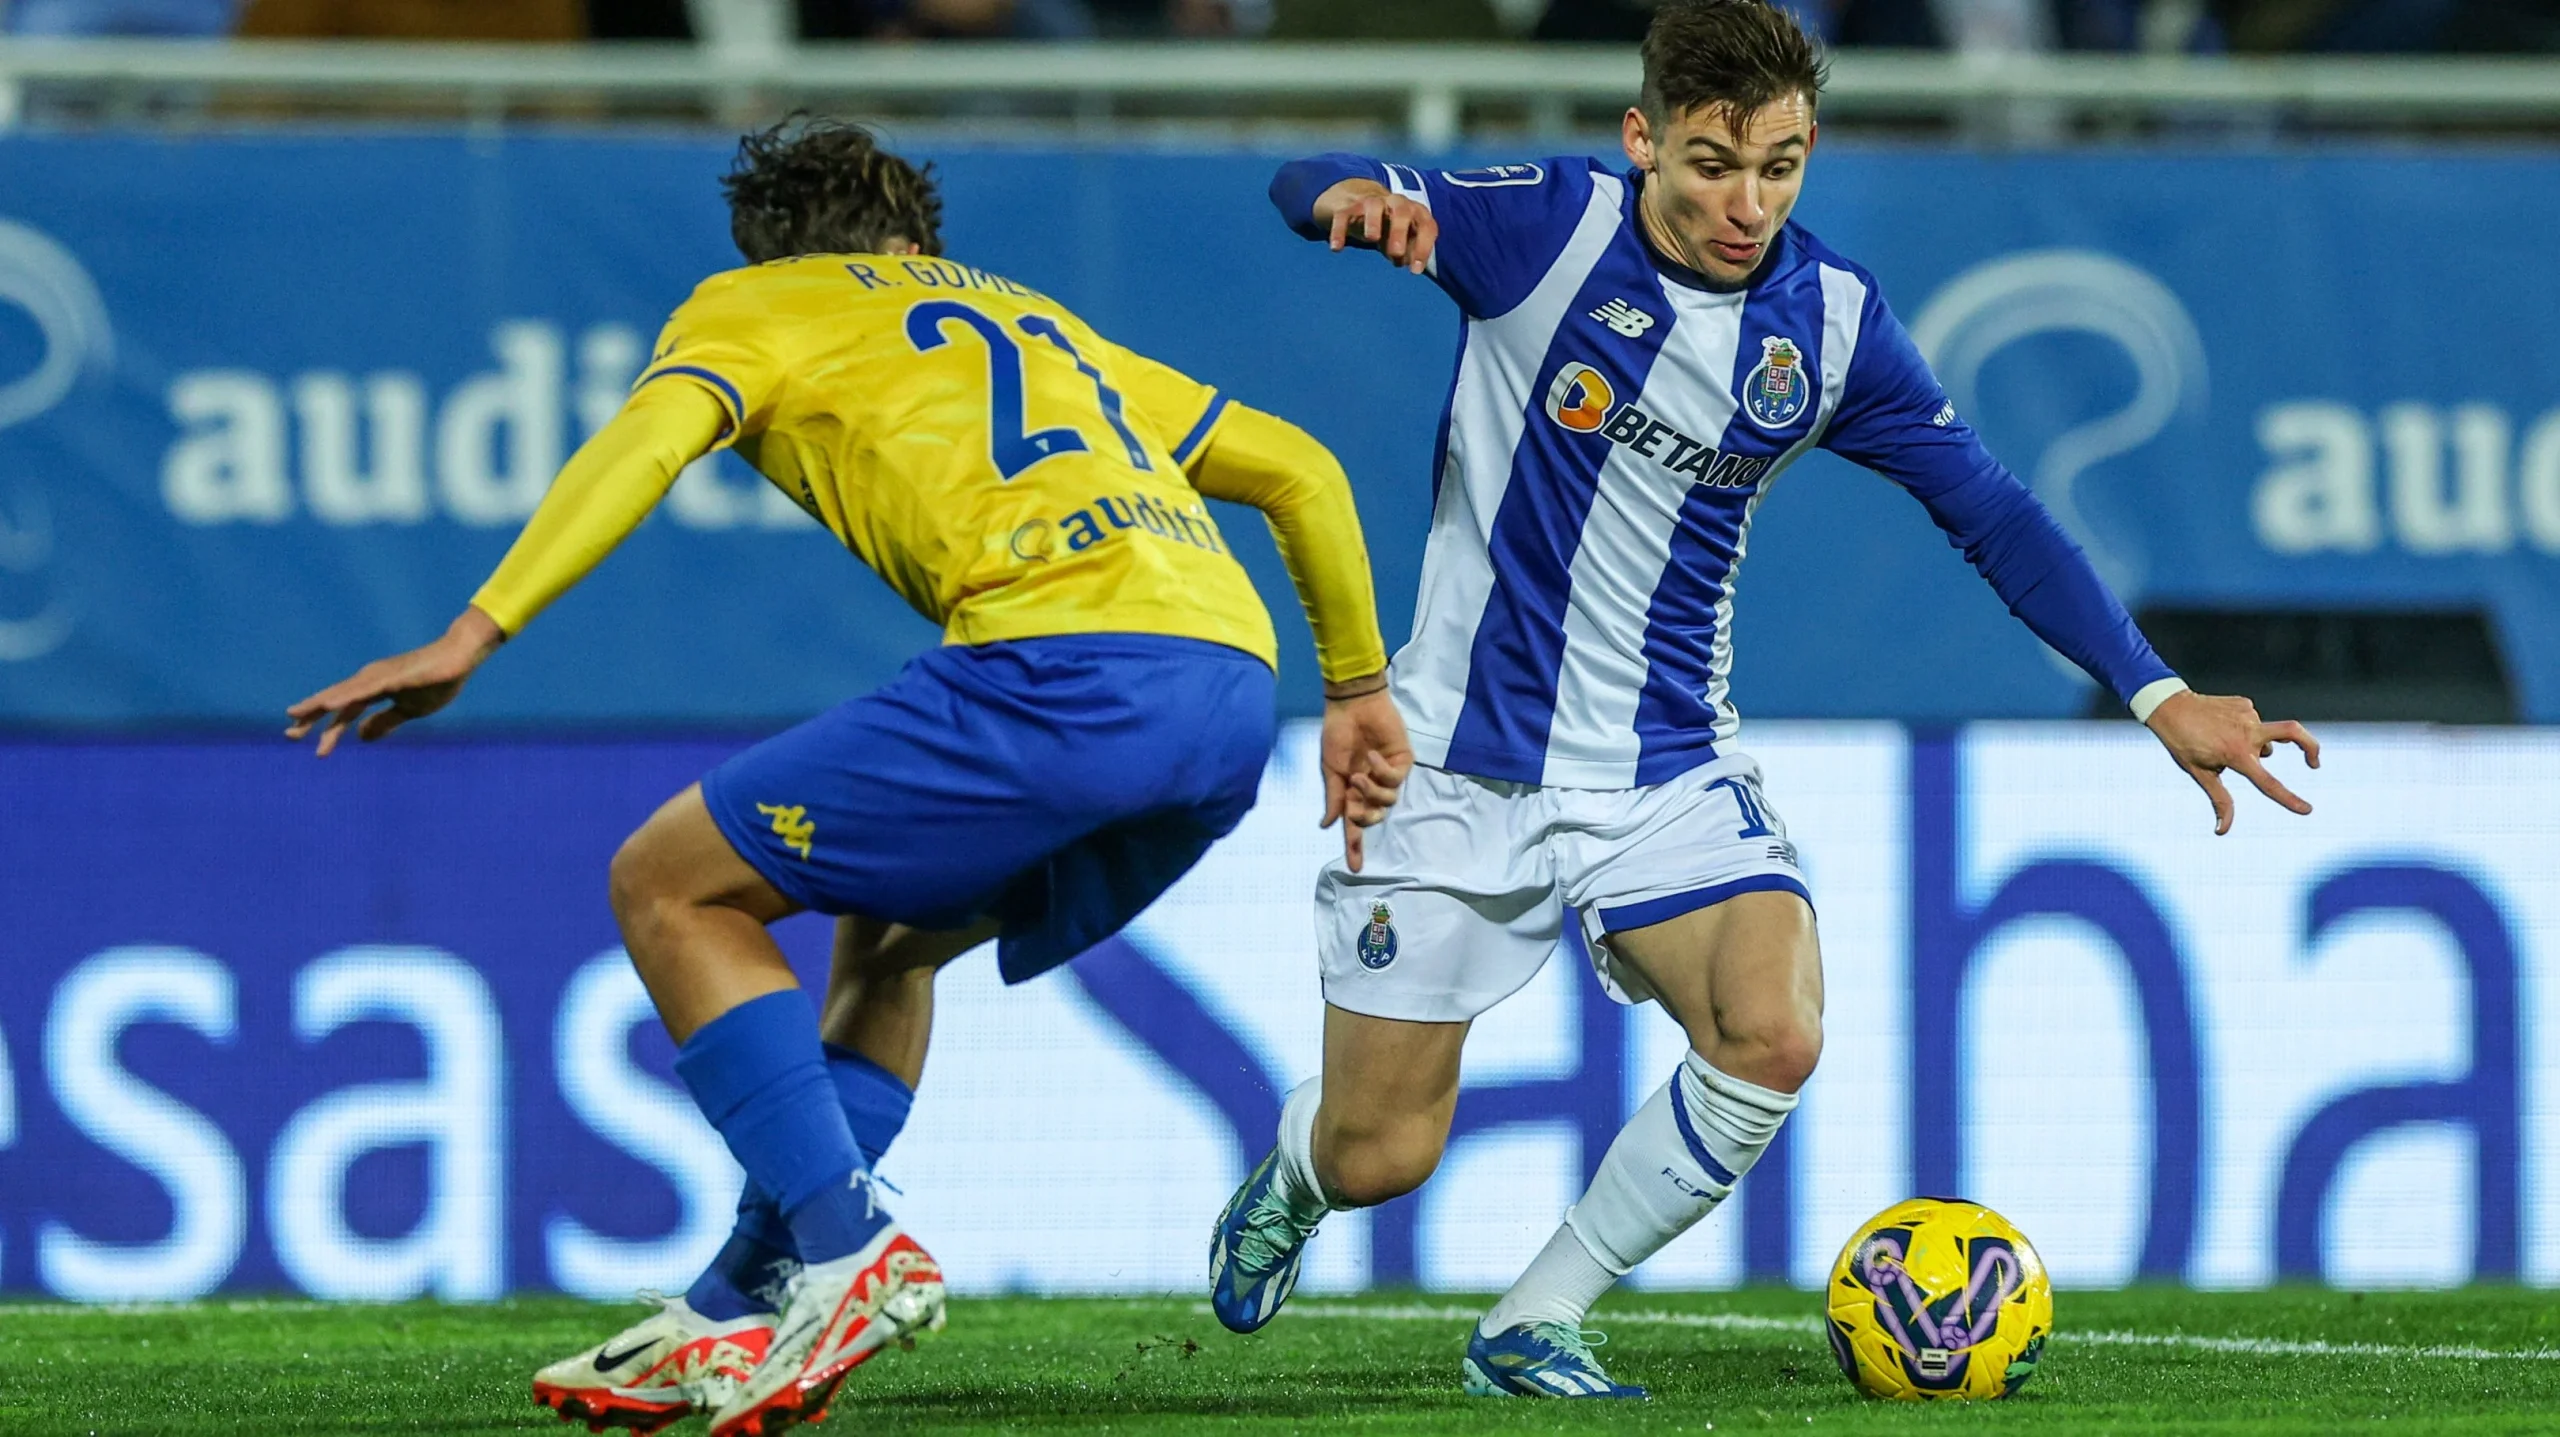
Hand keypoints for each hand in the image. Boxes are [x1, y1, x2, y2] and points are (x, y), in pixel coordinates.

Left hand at [285, 608, 505, 756]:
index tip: (305, 744)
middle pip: (335, 702)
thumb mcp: (408, 710)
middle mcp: (369, 681)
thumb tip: (360, 737)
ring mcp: (379, 677)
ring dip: (320, 707)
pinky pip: (364, 690)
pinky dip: (345, 698)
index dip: (325, 727)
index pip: (343, 711)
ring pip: (343, 695)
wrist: (460, 658)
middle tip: (288, 736)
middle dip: (311, 718)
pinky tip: (330, 705)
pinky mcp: (392, 677)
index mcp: (373, 690)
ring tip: (297, 717)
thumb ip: (385, 722)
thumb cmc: (436, 681)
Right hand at [1316, 179, 1437, 275]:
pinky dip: (1339, 230)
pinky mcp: (1349, 207)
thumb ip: (1407, 252)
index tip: (1415, 270)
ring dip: (1373, 222)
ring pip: (1373, 206)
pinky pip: (1343, 216)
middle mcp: (1395, 203)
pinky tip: (1336, 248)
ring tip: (1371, 239)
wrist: (1364, 203)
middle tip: (1396, 253)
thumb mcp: (1403, 241)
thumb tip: (1407, 262)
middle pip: (1402, 210)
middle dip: (1399, 230)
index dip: (1423, 247)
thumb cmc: (1391, 228)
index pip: (1425, 225)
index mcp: (1414, 212)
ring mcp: (1372, 202)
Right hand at [1320, 677, 1412, 871]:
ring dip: (1371, 792)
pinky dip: (1381, 770)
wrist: (1351, 705)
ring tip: (1359, 775)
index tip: (1354, 868)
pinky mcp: (1402, 761)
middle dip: (1365, 818)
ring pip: (1387, 801)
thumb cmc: (1337, 734)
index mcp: (1351, 790)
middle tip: (1355, 808)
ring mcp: (1387, 774)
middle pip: (1373, 817)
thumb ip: (1333, 797)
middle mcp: (1371, 786)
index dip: (1354, 845)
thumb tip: (1327, 825)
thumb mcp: (1330, 769)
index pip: (1354, 824)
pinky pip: (1394, 779)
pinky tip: (1372, 755)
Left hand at [2144, 689, 2319, 835]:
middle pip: (2293, 733)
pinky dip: (2246, 731)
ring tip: (2224, 745)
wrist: (2169, 707)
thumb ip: (2219, 801)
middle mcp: (2247, 732)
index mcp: (2236, 754)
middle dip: (2311, 747)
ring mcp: (2248, 715)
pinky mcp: (2245, 703)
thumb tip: (2222, 831)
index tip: (2307, 810)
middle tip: (2313, 763)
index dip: (2289, 799)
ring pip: (2265, 737)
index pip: (2268, 782)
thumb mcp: (2200, 774)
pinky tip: (2222, 729)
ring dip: (2256, 746)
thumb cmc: (2183, 745)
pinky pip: (2253, 723)